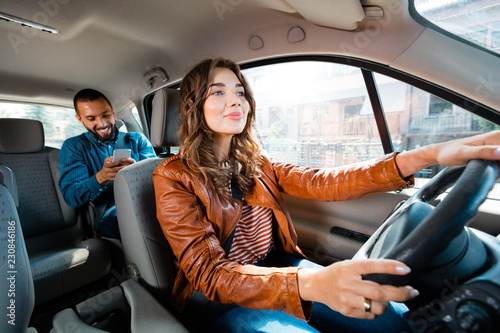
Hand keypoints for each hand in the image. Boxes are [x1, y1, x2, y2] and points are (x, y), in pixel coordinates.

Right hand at [96, 156, 135, 184]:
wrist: (103, 174)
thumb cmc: (108, 166)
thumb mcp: (107, 161)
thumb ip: (111, 158)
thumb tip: (115, 157)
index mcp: (105, 165)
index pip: (109, 164)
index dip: (114, 163)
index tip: (119, 162)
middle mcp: (106, 170)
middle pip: (113, 169)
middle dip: (119, 168)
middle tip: (125, 166)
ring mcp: (108, 175)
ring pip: (115, 174)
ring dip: (120, 172)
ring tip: (125, 170)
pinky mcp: (110, 179)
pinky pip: (115, 178)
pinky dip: (119, 176)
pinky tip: (123, 174)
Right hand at [298, 259, 418, 318]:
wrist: (316, 285)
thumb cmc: (335, 273)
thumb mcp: (348, 264)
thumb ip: (366, 268)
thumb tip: (391, 271)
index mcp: (349, 268)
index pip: (372, 266)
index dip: (390, 267)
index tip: (406, 269)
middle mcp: (347, 284)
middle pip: (379, 292)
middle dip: (400, 293)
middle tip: (411, 291)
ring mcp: (347, 299)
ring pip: (376, 307)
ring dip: (387, 304)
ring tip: (387, 299)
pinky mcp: (346, 311)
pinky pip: (369, 315)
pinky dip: (375, 310)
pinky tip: (373, 305)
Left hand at [396, 130, 499, 177]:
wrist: (440, 153)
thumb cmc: (449, 152)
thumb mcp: (465, 153)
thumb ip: (483, 152)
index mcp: (493, 137)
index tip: (495, 168)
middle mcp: (496, 139)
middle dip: (499, 166)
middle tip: (489, 171)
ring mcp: (494, 146)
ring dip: (498, 168)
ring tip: (485, 169)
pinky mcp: (491, 152)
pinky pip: (499, 161)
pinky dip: (496, 168)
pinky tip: (487, 170)